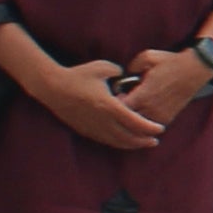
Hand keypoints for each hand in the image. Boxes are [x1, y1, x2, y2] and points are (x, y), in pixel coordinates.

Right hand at [34, 53, 164, 152]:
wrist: (52, 87)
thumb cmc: (78, 75)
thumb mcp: (102, 67)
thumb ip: (119, 72)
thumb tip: (127, 76)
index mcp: (109, 106)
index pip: (135, 122)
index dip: (149, 127)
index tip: (160, 129)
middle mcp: (102, 120)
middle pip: (128, 137)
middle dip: (143, 140)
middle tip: (155, 140)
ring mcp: (92, 127)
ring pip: (116, 142)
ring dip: (131, 144)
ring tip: (143, 144)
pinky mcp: (84, 130)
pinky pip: (104, 140)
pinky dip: (117, 143)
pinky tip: (123, 141)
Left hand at [115, 47, 212, 132]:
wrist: (195, 70)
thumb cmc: (171, 62)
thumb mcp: (148, 56)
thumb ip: (132, 65)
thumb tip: (126, 72)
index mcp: (143, 95)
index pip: (120, 109)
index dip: (114, 104)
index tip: (117, 95)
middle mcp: (150, 109)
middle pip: (128, 120)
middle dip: (123, 113)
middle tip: (123, 102)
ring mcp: (160, 116)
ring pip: (138, 127)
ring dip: (133, 119)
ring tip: (133, 109)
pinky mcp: (168, 118)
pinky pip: (150, 127)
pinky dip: (144, 122)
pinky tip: (143, 112)